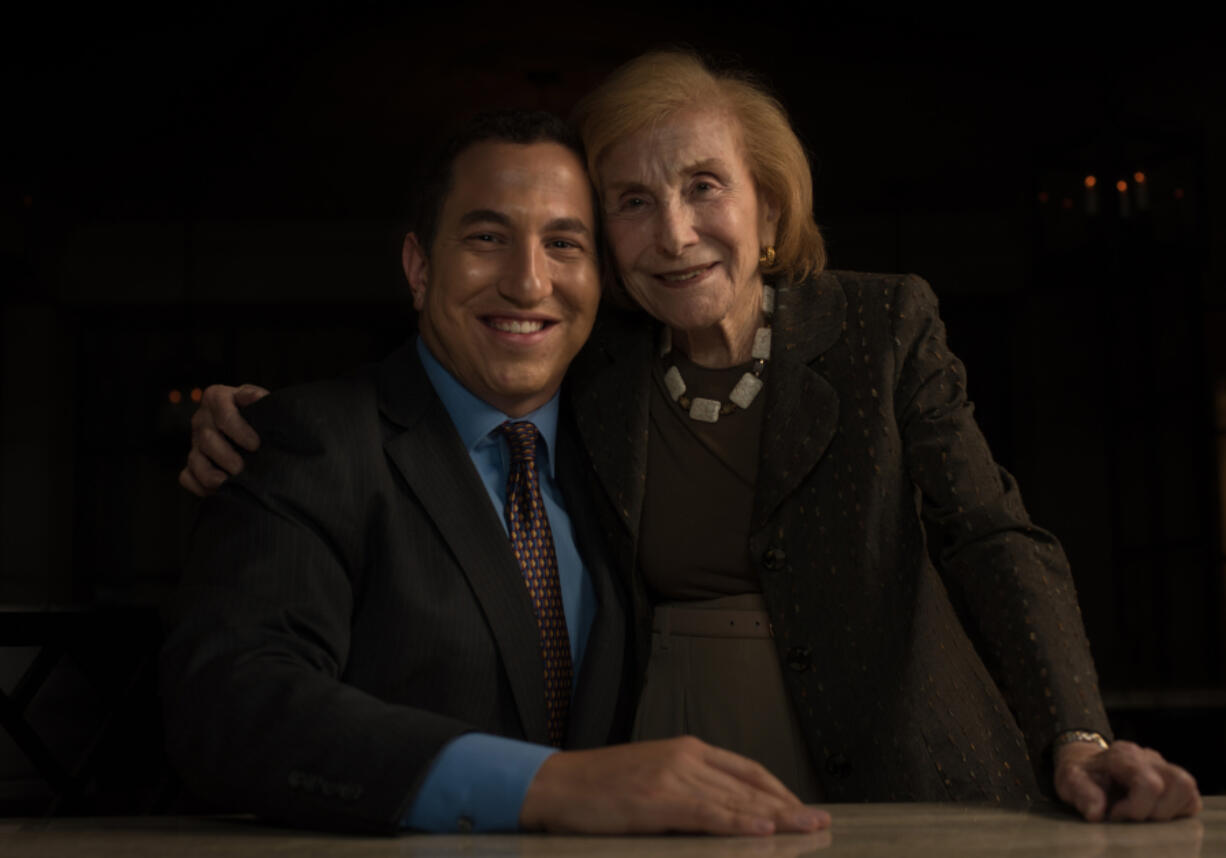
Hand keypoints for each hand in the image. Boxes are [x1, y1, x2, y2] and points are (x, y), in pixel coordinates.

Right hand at [179, 383, 268, 496]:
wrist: (253, 430)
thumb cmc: (259, 413)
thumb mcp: (261, 401)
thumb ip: (259, 399)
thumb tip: (260, 399)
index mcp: (217, 398)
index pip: (223, 413)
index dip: (239, 430)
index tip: (256, 445)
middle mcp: (202, 419)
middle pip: (207, 438)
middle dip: (225, 456)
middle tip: (242, 469)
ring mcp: (195, 442)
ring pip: (195, 460)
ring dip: (210, 475)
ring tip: (228, 484)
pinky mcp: (192, 463)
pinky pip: (187, 477)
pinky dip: (199, 487)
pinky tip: (218, 492)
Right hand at [519, 736, 829, 835]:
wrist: (556, 784)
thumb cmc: (599, 785)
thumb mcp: (651, 773)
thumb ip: (687, 784)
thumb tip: (724, 808)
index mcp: (686, 749)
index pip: (746, 770)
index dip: (779, 789)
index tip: (802, 807)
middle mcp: (685, 758)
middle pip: (749, 785)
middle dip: (789, 805)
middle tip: (820, 822)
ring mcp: (672, 778)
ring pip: (735, 802)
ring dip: (776, 818)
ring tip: (806, 829)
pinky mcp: (658, 801)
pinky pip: (707, 815)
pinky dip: (738, 824)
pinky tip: (763, 832)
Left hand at [1054, 739, 1201, 821]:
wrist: (1085, 763)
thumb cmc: (1081, 774)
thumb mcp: (1070, 781)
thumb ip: (1082, 794)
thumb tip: (1096, 814)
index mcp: (1122, 755)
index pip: (1149, 783)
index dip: (1137, 809)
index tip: (1115, 815)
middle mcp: (1147, 757)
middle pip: (1178, 783)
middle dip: (1158, 811)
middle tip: (1133, 817)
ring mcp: (1162, 766)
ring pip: (1187, 786)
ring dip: (1171, 810)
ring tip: (1145, 815)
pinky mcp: (1172, 779)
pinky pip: (1190, 796)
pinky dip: (1177, 810)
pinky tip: (1153, 812)